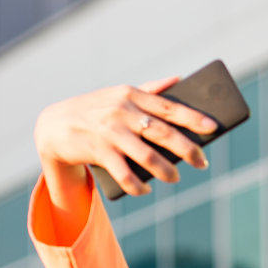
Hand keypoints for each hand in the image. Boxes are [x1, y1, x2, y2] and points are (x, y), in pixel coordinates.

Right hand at [33, 74, 216, 198]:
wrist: (54, 125)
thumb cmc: (95, 110)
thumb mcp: (119, 94)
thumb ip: (150, 89)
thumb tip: (179, 79)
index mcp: (131, 96)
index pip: (169, 107)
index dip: (193, 118)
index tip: (213, 127)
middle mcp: (122, 112)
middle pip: (163, 133)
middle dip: (188, 150)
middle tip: (203, 163)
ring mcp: (110, 132)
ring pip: (147, 156)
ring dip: (167, 171)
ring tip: (176, 178)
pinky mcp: (99, 152)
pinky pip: (125, 174)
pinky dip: (138, 185)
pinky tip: (146, 189)